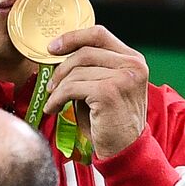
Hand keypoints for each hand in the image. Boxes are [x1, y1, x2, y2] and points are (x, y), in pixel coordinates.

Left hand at [43, 26, 148, 157]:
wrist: (125, 150)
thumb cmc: (112, 121)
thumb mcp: (107, 87)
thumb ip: (93, 69)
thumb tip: (61, 56)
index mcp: (133, 60)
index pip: (99, 34)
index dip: (73, 37)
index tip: (53, 47)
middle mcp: (132, 65)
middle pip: (84, 52)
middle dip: (61, 68)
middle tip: (50, 84)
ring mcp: (122, 78)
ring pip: (76, 71)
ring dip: (58, 87)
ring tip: (53, 101)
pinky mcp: (108, 92)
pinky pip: (71, 88)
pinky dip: (57, 98)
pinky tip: (54, 108)